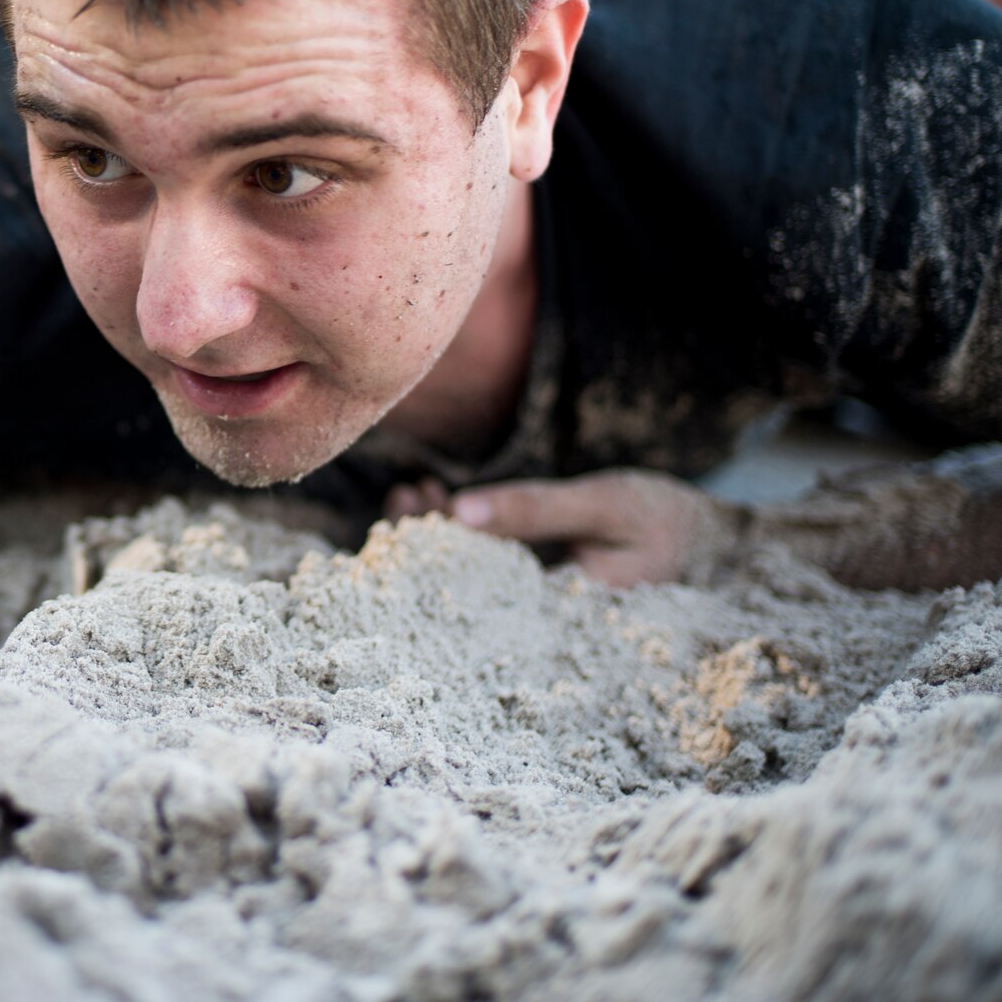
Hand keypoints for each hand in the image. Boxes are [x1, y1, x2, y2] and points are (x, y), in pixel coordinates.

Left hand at [385, 468, 742, 586]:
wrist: (712, 544)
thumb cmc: (663, 521)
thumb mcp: (603, 506)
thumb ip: (536, 511)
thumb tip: (460, 511)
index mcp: (558, 618)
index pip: (476, 594)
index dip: (434, 555)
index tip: (406, 513)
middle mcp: (542, 620)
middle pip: (465, 588)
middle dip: (427, 541)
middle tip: (402, 496)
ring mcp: (541, 603)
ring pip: (473, 573)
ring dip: (439, 533)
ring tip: (411, 493)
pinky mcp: (544, 583)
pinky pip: (491, 562)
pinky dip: (465, 531)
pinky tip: (438, 502)